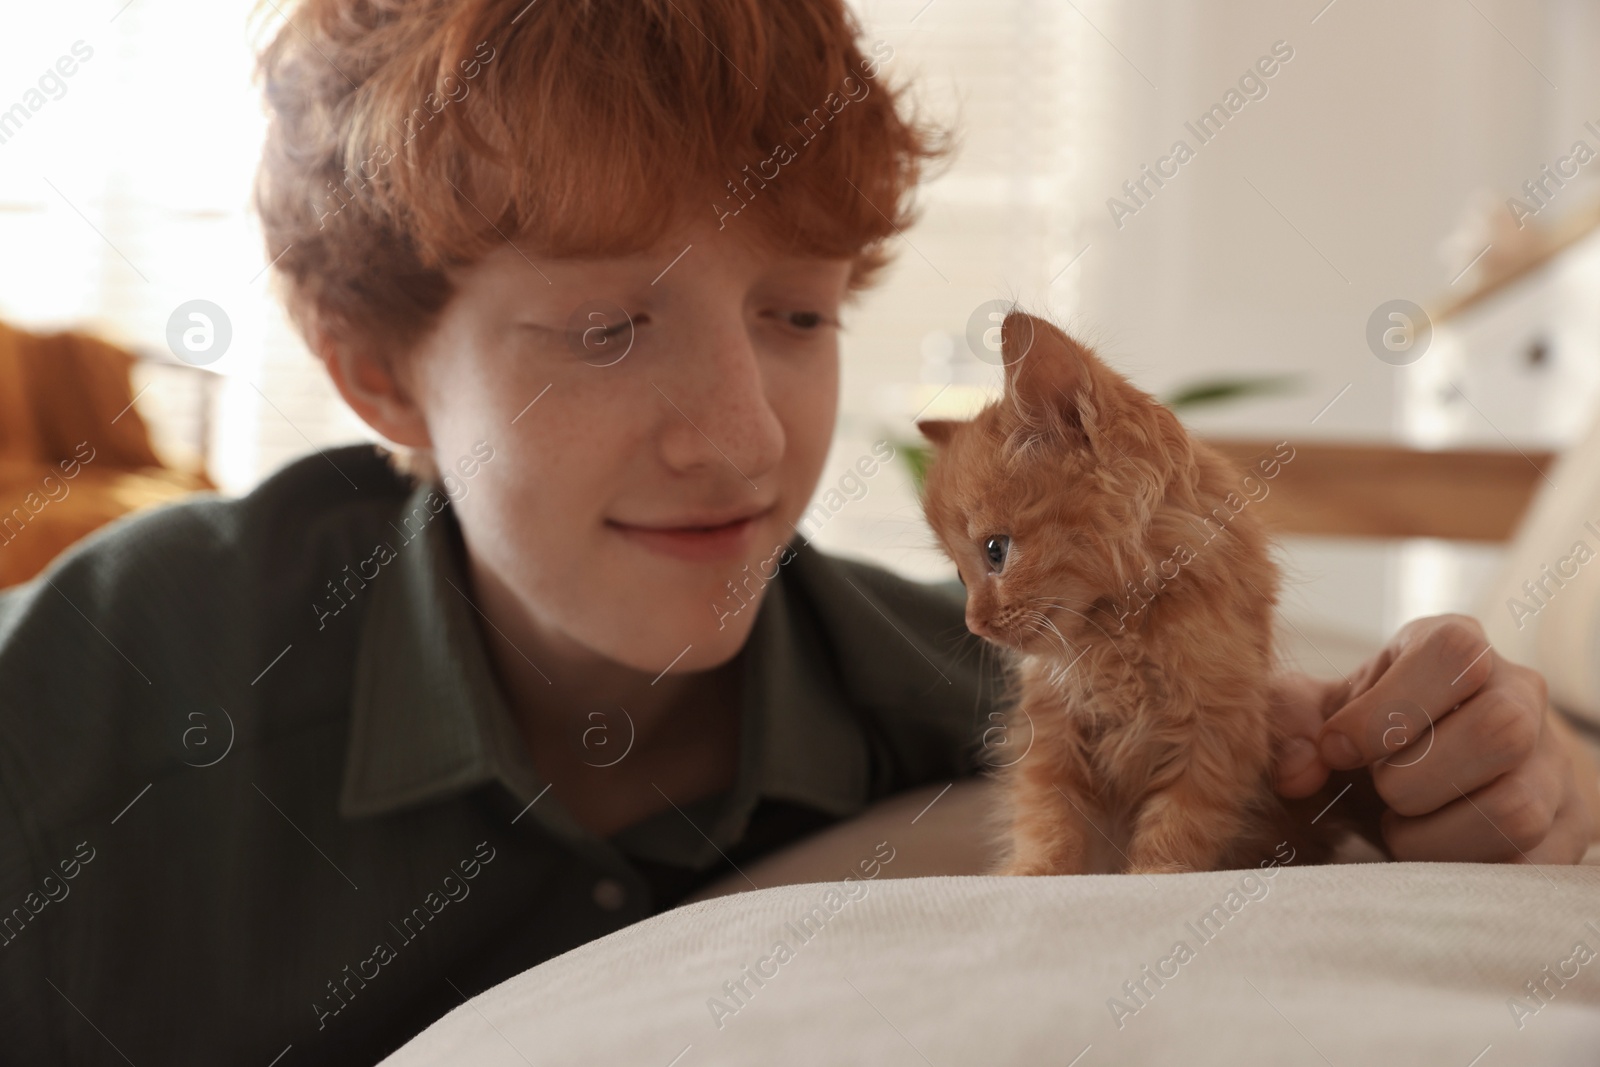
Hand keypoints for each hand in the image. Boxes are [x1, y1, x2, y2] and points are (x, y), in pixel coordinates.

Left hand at [1271, 614, 1598, 863]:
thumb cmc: (1363, 734)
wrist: (1413, 775)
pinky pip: (1531, 864)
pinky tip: (1430, 853)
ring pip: (1519, 808)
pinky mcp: (1569, 826)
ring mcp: (1554, 763)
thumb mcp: (1317, 713)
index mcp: (1456, 646)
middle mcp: (1520, 694)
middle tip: (1379, 790)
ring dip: (1435, 836)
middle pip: (1501, 730)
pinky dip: (1463, 871)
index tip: (1336, 750)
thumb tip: (1297, 771)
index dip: (1387, 710)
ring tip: (1399, 828)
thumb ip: (1290, 725)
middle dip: (1415, 777)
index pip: (1455, 654)